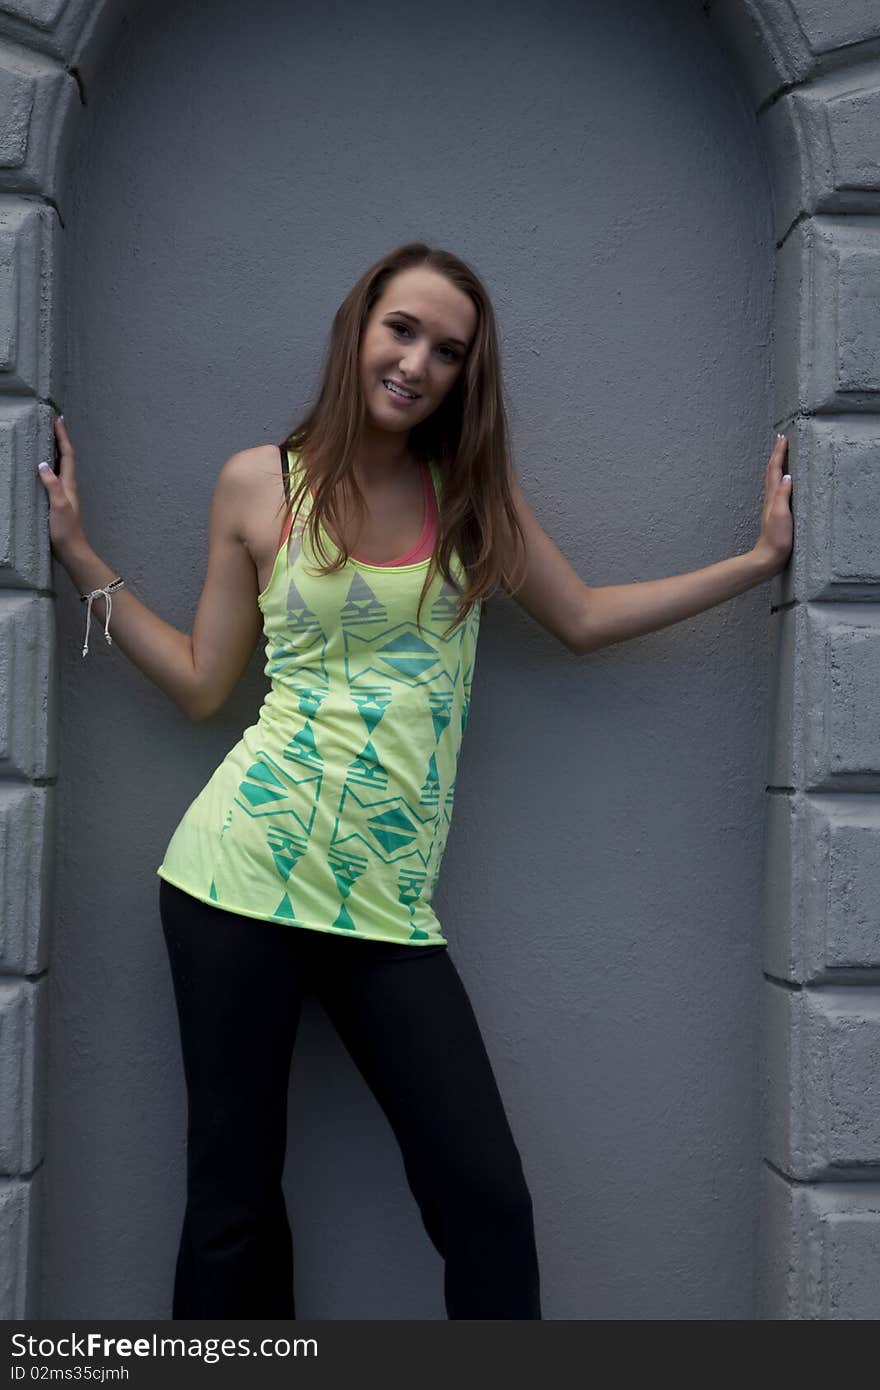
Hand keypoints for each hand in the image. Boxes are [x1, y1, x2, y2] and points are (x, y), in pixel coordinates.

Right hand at [37, 416, 88, 561]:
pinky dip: (47, 467)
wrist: (71, 551)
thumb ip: (53, 485)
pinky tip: (39, 469)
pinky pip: (53, 478)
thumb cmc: (66, 530)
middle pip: (64, 457)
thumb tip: (43, 464)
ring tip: (45, 439)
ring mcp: (63, 494)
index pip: (67, 455)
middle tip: (51, 423)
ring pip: (59, 466)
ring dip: (54, 451)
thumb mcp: (59, 506)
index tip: (58, 419)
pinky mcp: (57, 501)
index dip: (63, 436)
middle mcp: (68, 486)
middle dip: (59, 439)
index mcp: (69, 484)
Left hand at [752, 434, 792, 576]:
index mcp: (772, 496)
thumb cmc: (776, 538)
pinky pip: (778, 489)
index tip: (782, 437)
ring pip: (774, 479)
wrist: (769, 557)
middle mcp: (770, 498)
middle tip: (782, 439)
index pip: (775, 469)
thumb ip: (783, 495)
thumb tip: (787, 475)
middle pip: (772, 471)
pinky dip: (781, 478)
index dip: (778, 453)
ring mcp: (773, 505)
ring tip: (783, 454)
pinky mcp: (777, 513)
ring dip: (778, 464)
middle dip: (777, 454)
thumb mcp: (781, 514)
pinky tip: (786, 481)